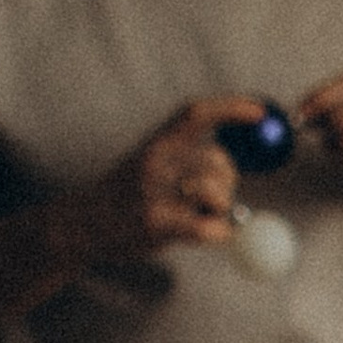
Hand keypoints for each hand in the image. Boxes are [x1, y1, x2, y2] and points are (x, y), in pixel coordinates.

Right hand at [60, 94, 268, 263]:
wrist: (82, 225)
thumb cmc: (126, 195)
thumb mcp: (151, 163)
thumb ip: (188, 155)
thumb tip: (237, 152)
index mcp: (157, 141)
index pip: (197, 114)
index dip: (232, 108)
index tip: (260, 112)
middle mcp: (155, 160)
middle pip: (216, 158)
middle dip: (229, 177)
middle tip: (222, 193)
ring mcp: (153, 192)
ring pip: (216, 193)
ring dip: (221, 207)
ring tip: (201, 215)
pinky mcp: (154, 223)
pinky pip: (207, 227)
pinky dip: (218, 233)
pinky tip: (209, 234)